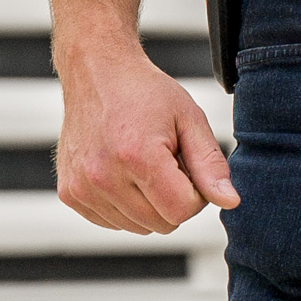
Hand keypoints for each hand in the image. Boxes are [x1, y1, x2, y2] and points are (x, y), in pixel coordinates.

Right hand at [57, 36, 238, 232]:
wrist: (96, 73)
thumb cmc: (146, 93)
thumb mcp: (189, 119)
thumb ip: (211, 165)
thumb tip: (230, 202)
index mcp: (137, 156)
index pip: (182, 211)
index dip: (195, 194)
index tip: (187, 166)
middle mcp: (103, 176)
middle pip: (161, 224)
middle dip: (174, 199)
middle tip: (166, 163)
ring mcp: (82, 187)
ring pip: (138, 228)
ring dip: (149, 205)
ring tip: (142, 165)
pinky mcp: (69, 193)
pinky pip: (113, 222)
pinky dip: (125, 206)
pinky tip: (123, 173)